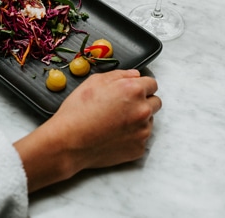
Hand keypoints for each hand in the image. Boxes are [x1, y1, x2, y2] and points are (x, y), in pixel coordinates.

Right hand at [14, 69, 160, 192]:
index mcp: (133, 90)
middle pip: (155, 102)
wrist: (69, 142)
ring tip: (115, 122)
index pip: (152, 83)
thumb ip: (119, 75)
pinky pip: (141, 139)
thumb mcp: (94, 82)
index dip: (140, 85)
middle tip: (123, 106)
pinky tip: (113, 135)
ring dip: (138, 119)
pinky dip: (131, 136)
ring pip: (149, 121)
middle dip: (143, 101)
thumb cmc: (78, 111)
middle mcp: (143, 110)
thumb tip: (134, 75)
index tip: (131, 90)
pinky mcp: (138, 149)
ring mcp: (143, 132)